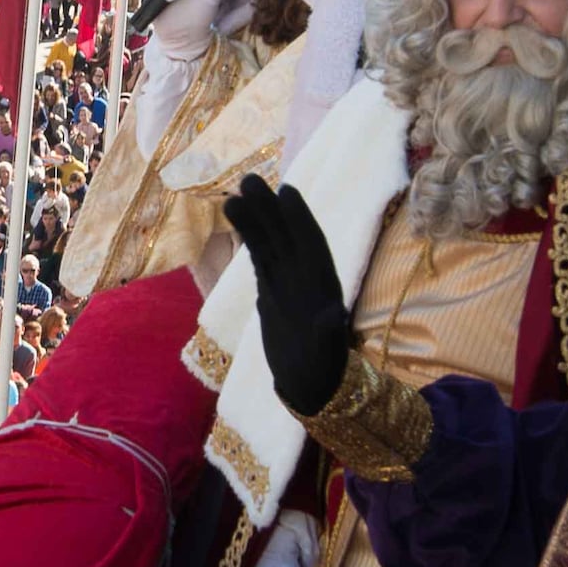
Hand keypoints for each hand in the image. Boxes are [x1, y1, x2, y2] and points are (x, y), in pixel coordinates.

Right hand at [222, 180, 353, 416]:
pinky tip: (237, 218)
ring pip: (270, 244)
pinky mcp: (272, 291)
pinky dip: (251, 239)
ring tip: (233, 194)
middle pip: (287, 237)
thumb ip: (328, 334)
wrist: (310, 386)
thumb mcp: (326, 355)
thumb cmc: (322, 372)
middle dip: (271, 209)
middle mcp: (307, 278)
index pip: (312, 245)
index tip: (287, 193)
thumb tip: (334, 316)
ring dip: (256, 218)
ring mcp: (288, 282)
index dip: (301, 220)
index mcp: (324, 286)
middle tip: (249, 180)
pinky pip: (261, 258)